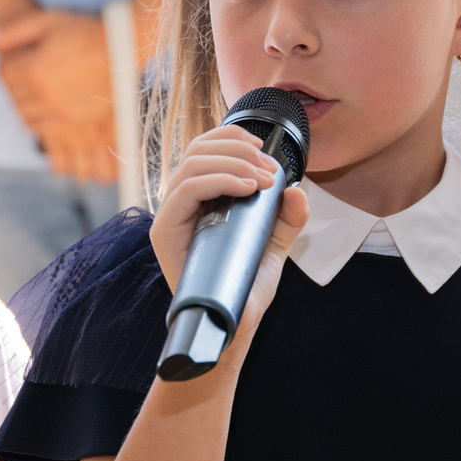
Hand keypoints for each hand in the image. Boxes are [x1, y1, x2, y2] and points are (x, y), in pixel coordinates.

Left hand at [0, 9, 117, 184]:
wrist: (123, 48)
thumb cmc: (83, 30)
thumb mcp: (47, 20)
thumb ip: (14, 29)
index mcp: (34, 69)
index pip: (3, 73)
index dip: (9, 63)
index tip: (21, 57)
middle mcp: (44, 94)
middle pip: (13, 97)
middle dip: (17, 85)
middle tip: (31, 73)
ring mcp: (61, 112)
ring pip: (26, 117)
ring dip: (28, 105)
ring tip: (41, 91)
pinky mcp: (76, 122)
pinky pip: (46, 132)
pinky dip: (42, 123)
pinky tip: (50, 109)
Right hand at [147, 125, 310, 347]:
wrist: (237, 323)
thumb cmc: (246, 284)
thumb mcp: (274, 242)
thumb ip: (287, 217)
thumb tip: (296, 191)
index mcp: (198, 199)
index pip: (203, 150)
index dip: (232, 138)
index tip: (265, 148)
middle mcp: (179, 204)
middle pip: (197, 150)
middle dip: (238, 150)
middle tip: (270, 169)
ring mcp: (169, 217)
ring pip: (191, 165)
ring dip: (232, 162)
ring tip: (263, 179)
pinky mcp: (164, 233)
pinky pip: (184, 191)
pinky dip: (218, 180)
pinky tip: (246, 188)